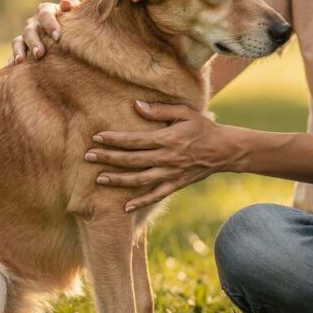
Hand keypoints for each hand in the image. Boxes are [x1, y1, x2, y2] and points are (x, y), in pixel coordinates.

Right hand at [9, 0, 79, 63]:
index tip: (57, 37)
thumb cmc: (74, 24)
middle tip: (40, 54)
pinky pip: (15, 52)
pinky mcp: (22, 46)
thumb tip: (65, 4)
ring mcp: (26, 34)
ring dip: (20, 50)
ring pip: (19, 40)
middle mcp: (34, 22)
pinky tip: (13, 67)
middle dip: (34, 42)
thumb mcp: (75, 16)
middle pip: (30, 29)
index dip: (50, 24)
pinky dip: (13, 58)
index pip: (45, 14)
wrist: (69, 36)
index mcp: (47, 11)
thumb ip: (72, 8)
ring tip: (21, 61)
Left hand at [85, 101, 243, 210]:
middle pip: (131, 160)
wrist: (225, 150)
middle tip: (88, 157)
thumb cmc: (203, 127)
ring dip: (118, 180)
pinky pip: (155, 195)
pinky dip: (140, 202)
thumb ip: (160, 110)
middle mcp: (166, 158)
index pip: (134, 140)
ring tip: (100, 179)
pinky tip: (125, 207)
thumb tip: (136, 106)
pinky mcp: (176, 184)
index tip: (97, 138)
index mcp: (166, 139)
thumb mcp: (184, 112)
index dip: (114, 139)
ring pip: (139, 179)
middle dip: (108, 158)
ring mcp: (170, 174)